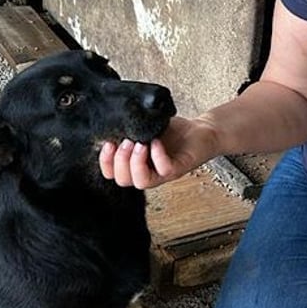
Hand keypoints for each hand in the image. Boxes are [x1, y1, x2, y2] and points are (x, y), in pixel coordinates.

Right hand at [99, 116, 217, 188]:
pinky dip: (157, 155)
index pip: (113, 175)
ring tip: (139, 144)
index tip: (107, 144)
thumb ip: (129, 130)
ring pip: (141, 182)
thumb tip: (110, 124)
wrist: (200, 131)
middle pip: (124, 181)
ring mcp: (164, 173)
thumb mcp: (146, 129)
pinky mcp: (179, 168)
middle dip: (120, 160)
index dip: (106, 163)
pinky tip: (156, 141)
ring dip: (135, 163)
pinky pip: (164, 169)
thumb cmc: (173, 133)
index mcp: (137, 165)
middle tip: (126, 142)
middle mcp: (149, 172)